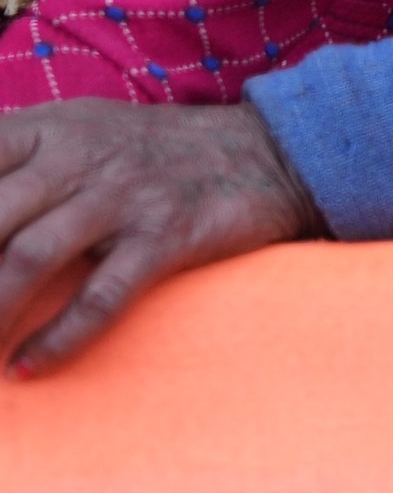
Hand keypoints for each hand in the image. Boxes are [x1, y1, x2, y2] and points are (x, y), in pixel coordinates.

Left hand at [0, 99, 321, 373]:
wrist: (268, 150)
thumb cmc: (151, 150)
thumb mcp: (76, 127)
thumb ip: (11, 150)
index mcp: (44, 130)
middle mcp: (77, 159)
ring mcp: (123, 198)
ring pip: (30, 259)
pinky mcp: (167, 237)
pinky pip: (104, 294)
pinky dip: (63, 335)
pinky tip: (30, 365)